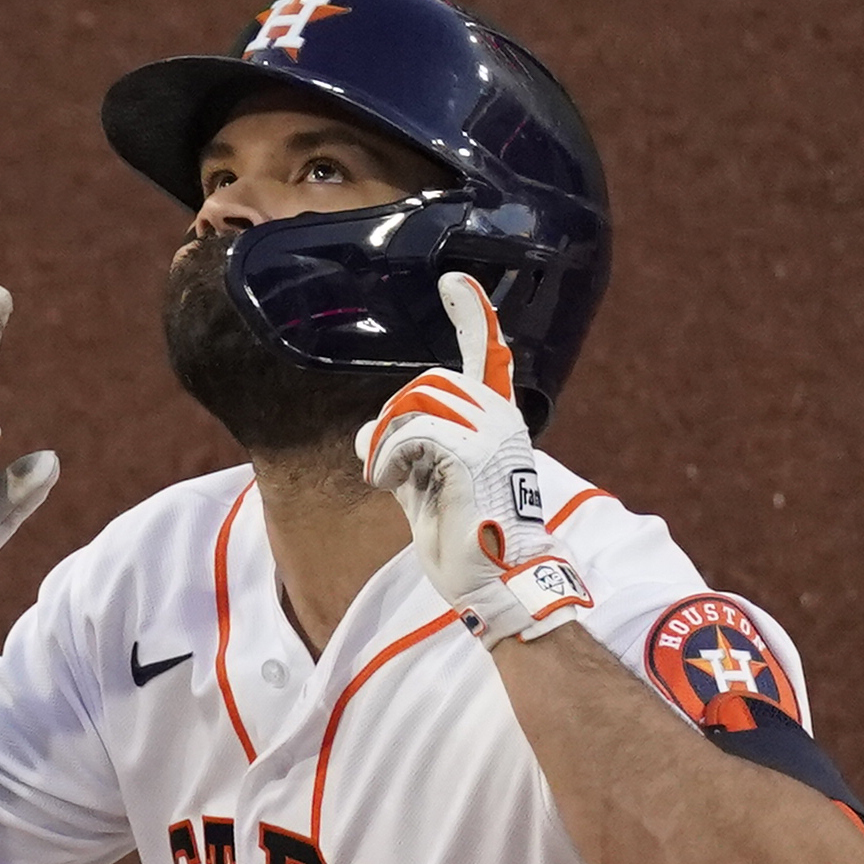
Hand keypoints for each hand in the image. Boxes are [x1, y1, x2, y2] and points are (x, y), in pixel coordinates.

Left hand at [355, 272, 591, 642]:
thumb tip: (364, 434)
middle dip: (393, 420)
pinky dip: (387, 457)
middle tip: (385, 466)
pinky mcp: (471, 450)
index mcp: (496, 420)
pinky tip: (389, 484)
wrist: (497, 581)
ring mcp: (489, 430)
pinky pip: (409, 431)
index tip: (452, 282)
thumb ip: (402, 456)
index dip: (473, 315)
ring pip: (414, 403)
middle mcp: (499, 416)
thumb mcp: (427, 490)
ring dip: (387, 443)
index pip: (488, 353)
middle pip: (426, 383)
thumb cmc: (467, 542)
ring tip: (388, 478)